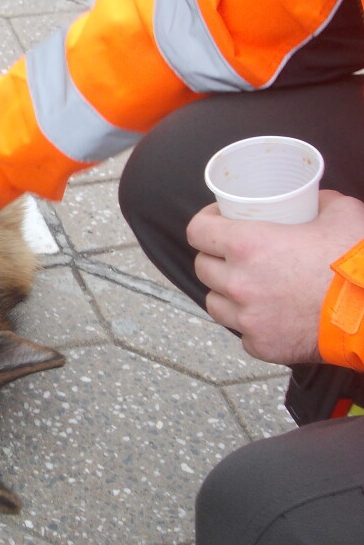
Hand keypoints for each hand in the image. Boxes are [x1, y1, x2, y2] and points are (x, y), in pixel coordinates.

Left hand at [186, 190, 363, 364]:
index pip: (197, 231)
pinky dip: (251, 323)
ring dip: (225, 292)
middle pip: (202, 266)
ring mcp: (246, 318)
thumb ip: (319, 202)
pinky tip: (267, 314)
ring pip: (214, 301)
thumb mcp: (342, 214)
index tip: (217, 220)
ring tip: (246, 285)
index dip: (205, 222)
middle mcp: (238, 283)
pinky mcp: (260, 345)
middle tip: (233, 253)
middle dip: (215, 257)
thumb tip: (312, 200)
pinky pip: (241, 331)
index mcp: (247, 245)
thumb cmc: (357, 264)